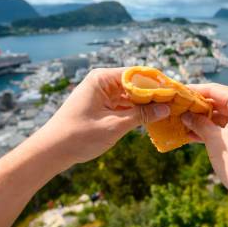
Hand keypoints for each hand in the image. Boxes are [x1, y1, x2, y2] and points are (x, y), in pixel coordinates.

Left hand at [42, 67, 170, 170]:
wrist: (51, 151)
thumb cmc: (79, 136)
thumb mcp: (114, 126)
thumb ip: (141, 115)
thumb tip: (165, 108)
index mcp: (102, 79)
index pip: (137, 74)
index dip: (157, 82)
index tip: (176, 90)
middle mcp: (101, 82)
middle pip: (135, 83)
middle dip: (154, 93)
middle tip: (176, 102)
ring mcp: (100, 94)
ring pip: (130, 95)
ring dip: (146, 103)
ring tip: (168, 110)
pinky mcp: (100, 106)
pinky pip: (123, 104)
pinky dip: (136, 111)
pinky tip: (151, 118)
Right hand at [181, 83, 227, 199]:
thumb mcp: (215, 141)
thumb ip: (199, 124)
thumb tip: (186, 115)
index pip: (215, 90)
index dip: (195, 91)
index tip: (177, 92)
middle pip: (219, 102)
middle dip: (197, 107)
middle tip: (176, 109)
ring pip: (222, 117)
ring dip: (203, 121)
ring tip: (181, 123)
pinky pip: (227, 129)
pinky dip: (212, 131)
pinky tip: (193, 136)